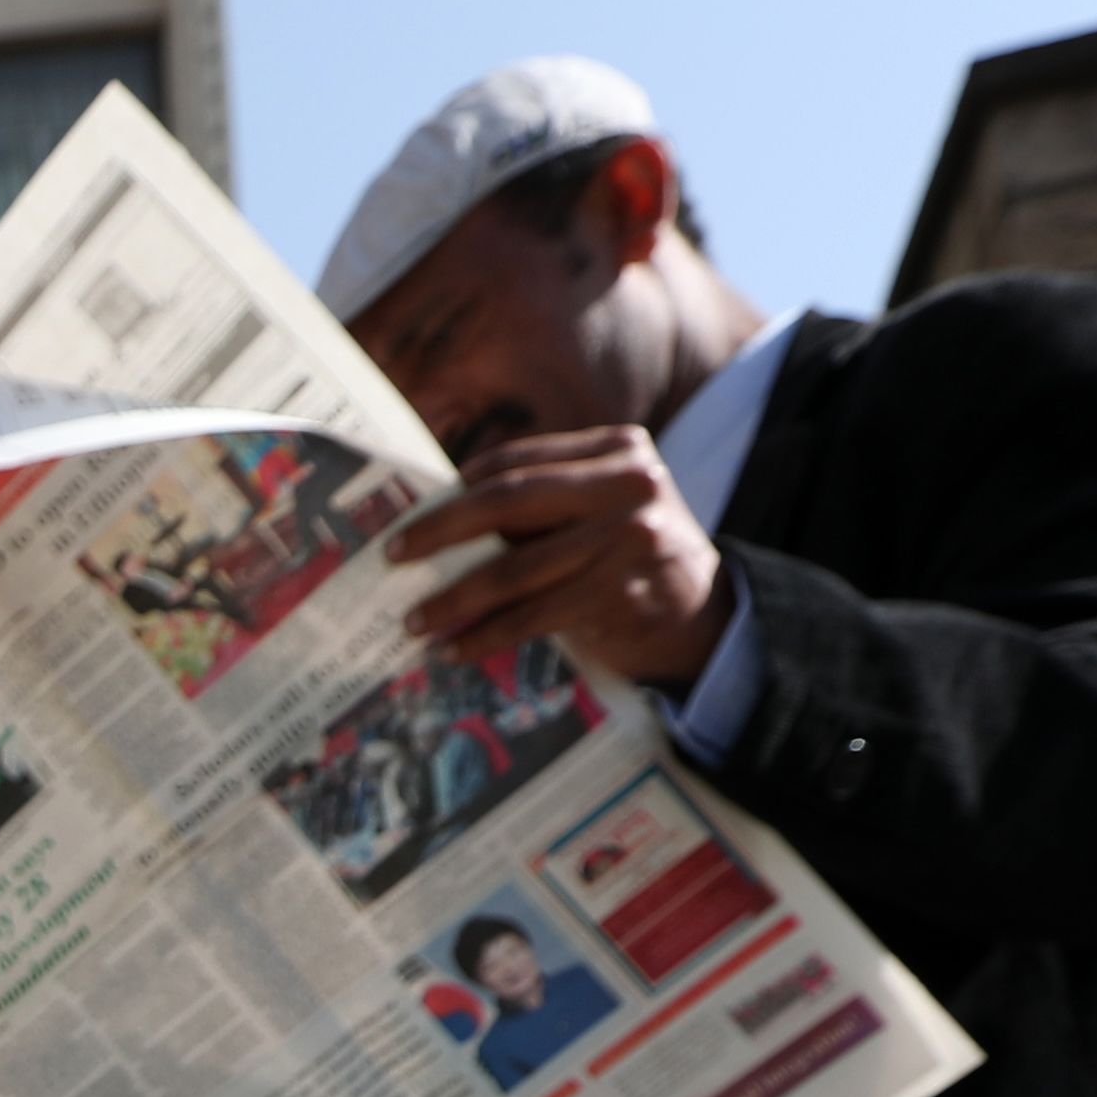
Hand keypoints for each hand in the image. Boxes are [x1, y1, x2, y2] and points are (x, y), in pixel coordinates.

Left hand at [389, 427, 733, 694]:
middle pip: (508, 501)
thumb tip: (436, 518)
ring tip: (414, 620)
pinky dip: (487, 634)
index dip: (456, 489)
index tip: (409, 515)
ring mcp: (629, 536)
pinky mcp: (621, 591)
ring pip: (516, 568)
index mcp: (616, 448)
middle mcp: (628, 482)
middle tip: (393, 554)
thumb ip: (541, 504)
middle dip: (440, 531)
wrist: (704, 614)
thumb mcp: (599, 510)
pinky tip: (456, 648)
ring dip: (455, 599)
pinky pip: (534, 614)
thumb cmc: (630, 560)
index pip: (517, 461)